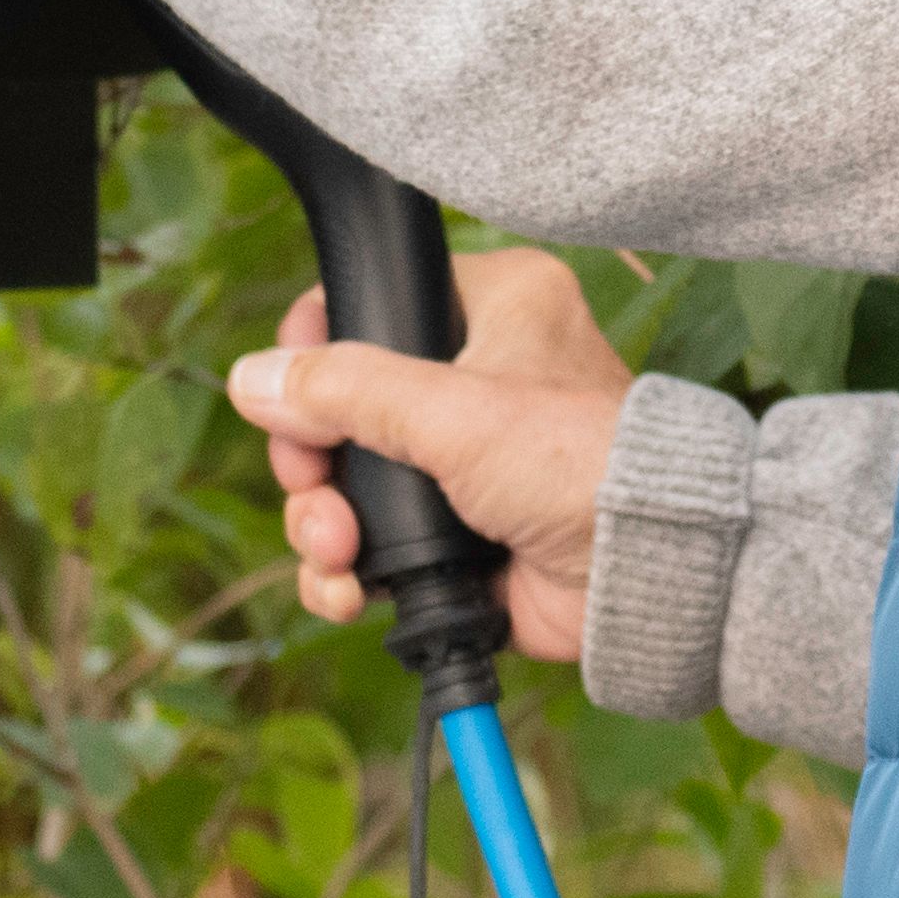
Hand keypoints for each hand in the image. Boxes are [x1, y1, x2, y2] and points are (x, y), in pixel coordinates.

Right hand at [231, 243, 630, 663]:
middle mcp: (472, 375)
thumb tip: (253, 378)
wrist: (645, 572)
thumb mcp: (453, 409)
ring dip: (321, 525)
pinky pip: (371, 544)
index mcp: (491, 308)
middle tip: (314, 495)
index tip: (290, 398)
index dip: (314, 354)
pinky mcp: (456, 533)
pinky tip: (348, 592)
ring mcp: (460, 461)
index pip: (370, 304)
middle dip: (311, 465)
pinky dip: (348, 573)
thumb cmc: (578, 463)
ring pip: (346, 482)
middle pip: (337, 406)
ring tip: (339, 555)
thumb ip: (346, 389)